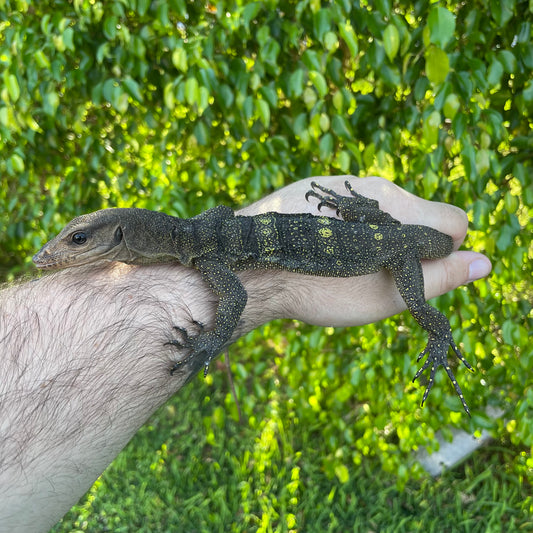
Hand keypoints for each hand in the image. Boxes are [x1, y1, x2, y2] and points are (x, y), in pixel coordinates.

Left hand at [237, 175, 491, 327]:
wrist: (248, 270)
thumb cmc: (318, 289)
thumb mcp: (384, 295)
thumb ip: (438, 278)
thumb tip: (486, 264)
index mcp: (399, 208)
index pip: (453, 220)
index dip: (442, 253)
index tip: (411, 272)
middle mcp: (374, 185)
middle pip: (419, 213)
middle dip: (409, 244)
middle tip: (373, 272)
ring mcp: (342, 183)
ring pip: (384, 210)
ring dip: (378, 236)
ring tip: (343, 262)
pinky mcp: (316, 188)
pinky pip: (353, 206)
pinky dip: (350, 227)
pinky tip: (322, 247)